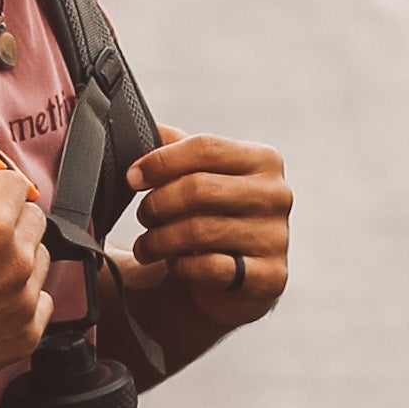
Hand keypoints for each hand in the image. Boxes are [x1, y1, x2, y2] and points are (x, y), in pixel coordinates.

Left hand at [120, 127, 291, 340]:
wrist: (231, 279)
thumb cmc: (211, 218)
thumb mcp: (197, 178)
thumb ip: (175, 149)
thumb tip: (147, 128)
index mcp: (263, 160)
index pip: (206, 147)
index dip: (161, 161)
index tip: (132, 177)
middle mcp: (276, 195)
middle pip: (199, 188)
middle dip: (157, 204)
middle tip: (143, 216)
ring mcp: (276, 238)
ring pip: (200, 230)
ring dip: (159, 240)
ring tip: (146, 246)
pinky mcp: (269, 277)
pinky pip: (212, 267)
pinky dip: (182, 267)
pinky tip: (175, 265)